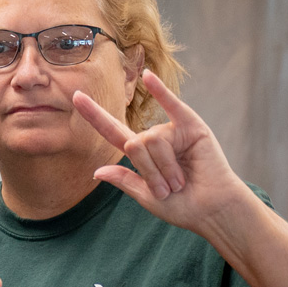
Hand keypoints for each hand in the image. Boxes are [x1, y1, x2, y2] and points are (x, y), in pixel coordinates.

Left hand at [72, 71, 259, 234]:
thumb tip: (97, 170)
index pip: (112, 130)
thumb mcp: (146, 197)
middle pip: (133, 144)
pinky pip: (172, 106)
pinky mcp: (192, 126)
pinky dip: (160, 91)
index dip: (94, 115)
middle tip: (169, 188)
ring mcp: (172, 130)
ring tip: (181, 180)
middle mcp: (154, 138)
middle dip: (149, 171)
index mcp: (140, 155)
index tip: (75, 96)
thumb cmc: (182, 206)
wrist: (212, 210)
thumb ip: (125, 181)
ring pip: (152, 140)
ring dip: (165, 168)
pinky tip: (147, 75)